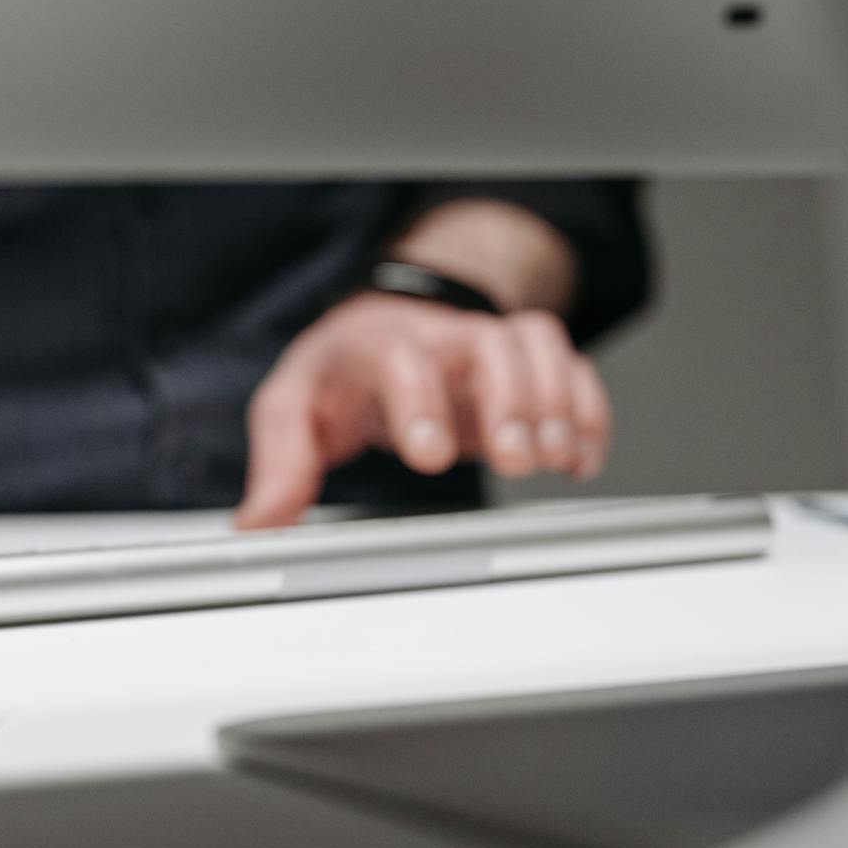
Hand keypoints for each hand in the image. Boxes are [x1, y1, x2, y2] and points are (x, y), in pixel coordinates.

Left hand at [236, 294, 610, 528]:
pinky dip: (587, 408)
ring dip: (556, 401)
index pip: (400, 358)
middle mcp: (439, 336)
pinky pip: (570, 366)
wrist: (378, 324)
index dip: (420, 403)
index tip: (429, 454)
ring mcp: (486, 343)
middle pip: (486, 344)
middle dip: (509, 402)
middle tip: (514, 459)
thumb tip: (260, 524)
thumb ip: (282, 464)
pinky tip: (583, 457)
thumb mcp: (293, 409)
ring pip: (536, 344)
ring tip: (557, 458)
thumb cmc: (339, 370)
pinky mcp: (524, 361)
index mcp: (376, 344)